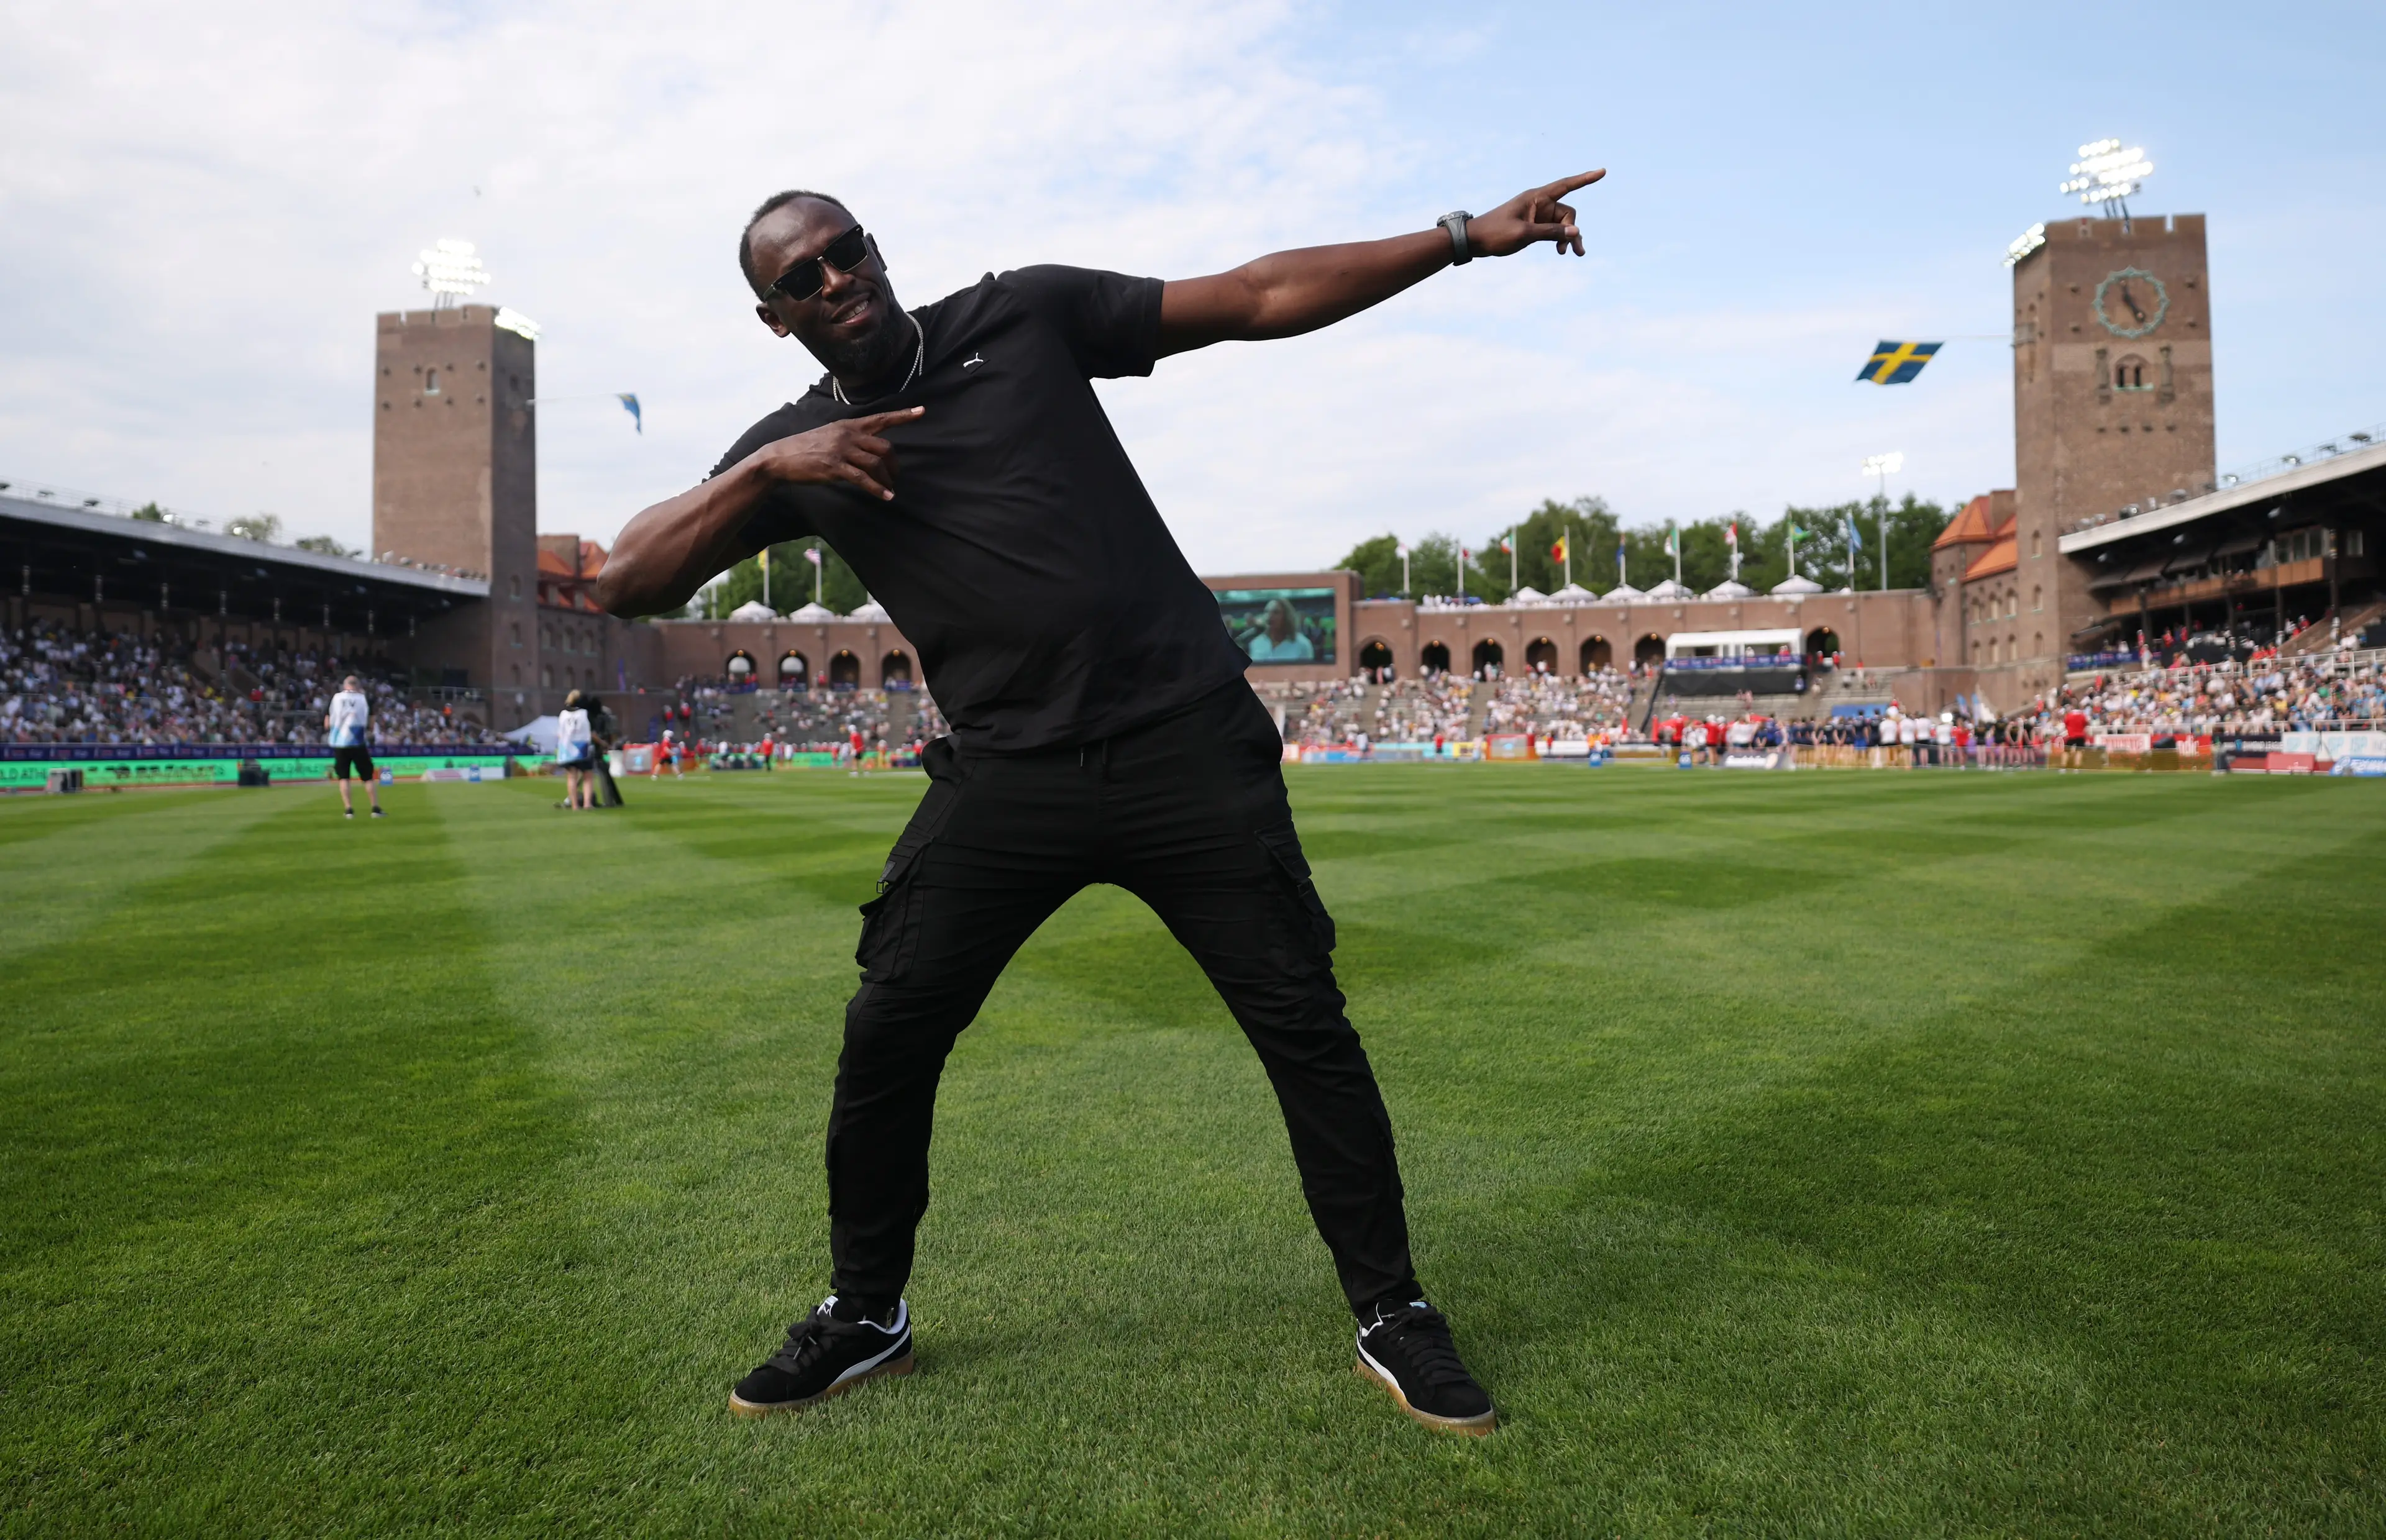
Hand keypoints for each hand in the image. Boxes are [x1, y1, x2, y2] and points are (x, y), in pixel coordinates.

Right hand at [750, 406, 923, 501]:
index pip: (881, 418)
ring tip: (890, 489)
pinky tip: (885, 497)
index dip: (903, 415)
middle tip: (894, 476)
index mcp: (848, 424)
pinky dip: (877, 489)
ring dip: (887, 479)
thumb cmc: (806, 448)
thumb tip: (869, 450)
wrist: (780, 457)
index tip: (922, 410)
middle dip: (894, 464)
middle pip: (884, 447)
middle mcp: (848, 434)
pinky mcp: (834, 467)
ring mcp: (841, 450)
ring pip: (876, 463)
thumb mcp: (830, 434)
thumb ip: (850, 438)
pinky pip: (863, 479)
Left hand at [1467, 170, 1605, 257]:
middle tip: (1569, 250)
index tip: (1602, 171)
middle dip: (1571, 230)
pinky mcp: (1534, 226)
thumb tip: (1576, 232)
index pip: (1566, 185)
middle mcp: (1539, 204)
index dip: (1585, 179)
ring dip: (1568, 238)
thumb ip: (1550, 233)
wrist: (1475, 240)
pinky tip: (1561, 251)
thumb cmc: (1495, 233)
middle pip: (1567, 213)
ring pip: (1562, 224)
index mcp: (1536, 197)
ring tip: (1574, 255)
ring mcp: (1537, 215)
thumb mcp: (1524, 234)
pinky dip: (1559, 240)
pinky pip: (1554, 231)